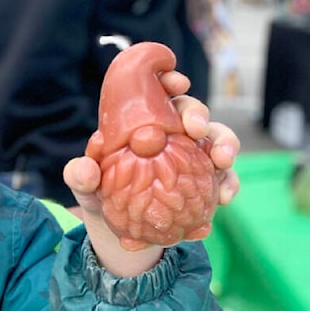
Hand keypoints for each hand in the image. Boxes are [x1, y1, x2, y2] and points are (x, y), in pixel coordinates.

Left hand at [63, 71, 240, 275]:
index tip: (177, 82)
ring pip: (217, 138)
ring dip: (225, 145)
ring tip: (222, 161)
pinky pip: (225, 176)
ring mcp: (193, 156)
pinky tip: (224, 197)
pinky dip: (229, 183)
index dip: (170, 81)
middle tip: (196, 128)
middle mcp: (173, 133)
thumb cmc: (102, 194)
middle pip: (192, 112)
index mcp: (143, 122)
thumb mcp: (86, 186)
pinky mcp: (207, 182)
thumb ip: (80, 176)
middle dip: (199, 114)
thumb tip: (85, 169)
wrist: (119, 229)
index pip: (159, 93)